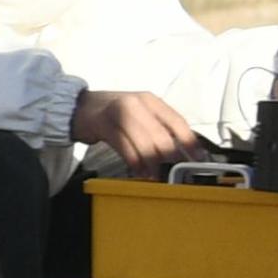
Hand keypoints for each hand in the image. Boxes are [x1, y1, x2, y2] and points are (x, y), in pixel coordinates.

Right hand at [70, 87, 200, 174]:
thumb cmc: (114, 114)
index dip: (189, 142)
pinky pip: (124, 147)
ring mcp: (119, 112)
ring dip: (152, 163)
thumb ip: (159, 128)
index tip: (197, 159)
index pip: (177, 121)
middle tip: (174, 173)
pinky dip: (135, 162)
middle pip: (161, 135)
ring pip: (144, 142)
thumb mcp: (140, 115)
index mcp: (151, 101)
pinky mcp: (103, 124)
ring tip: (156, 176)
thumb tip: (183, 151)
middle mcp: (137, 104)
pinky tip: (139, 172)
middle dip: (170, 157)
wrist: (80, 107)